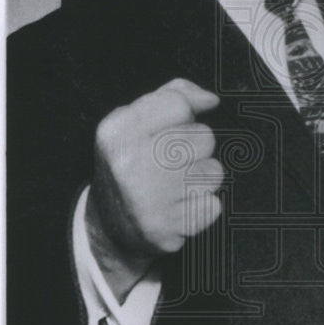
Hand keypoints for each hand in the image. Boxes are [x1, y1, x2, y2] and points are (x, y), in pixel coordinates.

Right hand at [86, 78, 221, 299]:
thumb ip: (172, 96)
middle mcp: (129, 164)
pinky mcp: (165, 228)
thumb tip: (210, 99)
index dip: (186, 114)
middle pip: (204, 138)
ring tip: (178, 184)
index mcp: (117, 131)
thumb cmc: (131, 163)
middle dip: (197, 148)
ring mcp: (147, 199)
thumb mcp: (135, 122)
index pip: (178, 104)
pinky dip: (202, 206)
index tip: (178, 126)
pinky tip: (179, 207)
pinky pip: (213, 205)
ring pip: (214, 172)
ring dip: (203, 178)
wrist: (109, 226)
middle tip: (174, 162)